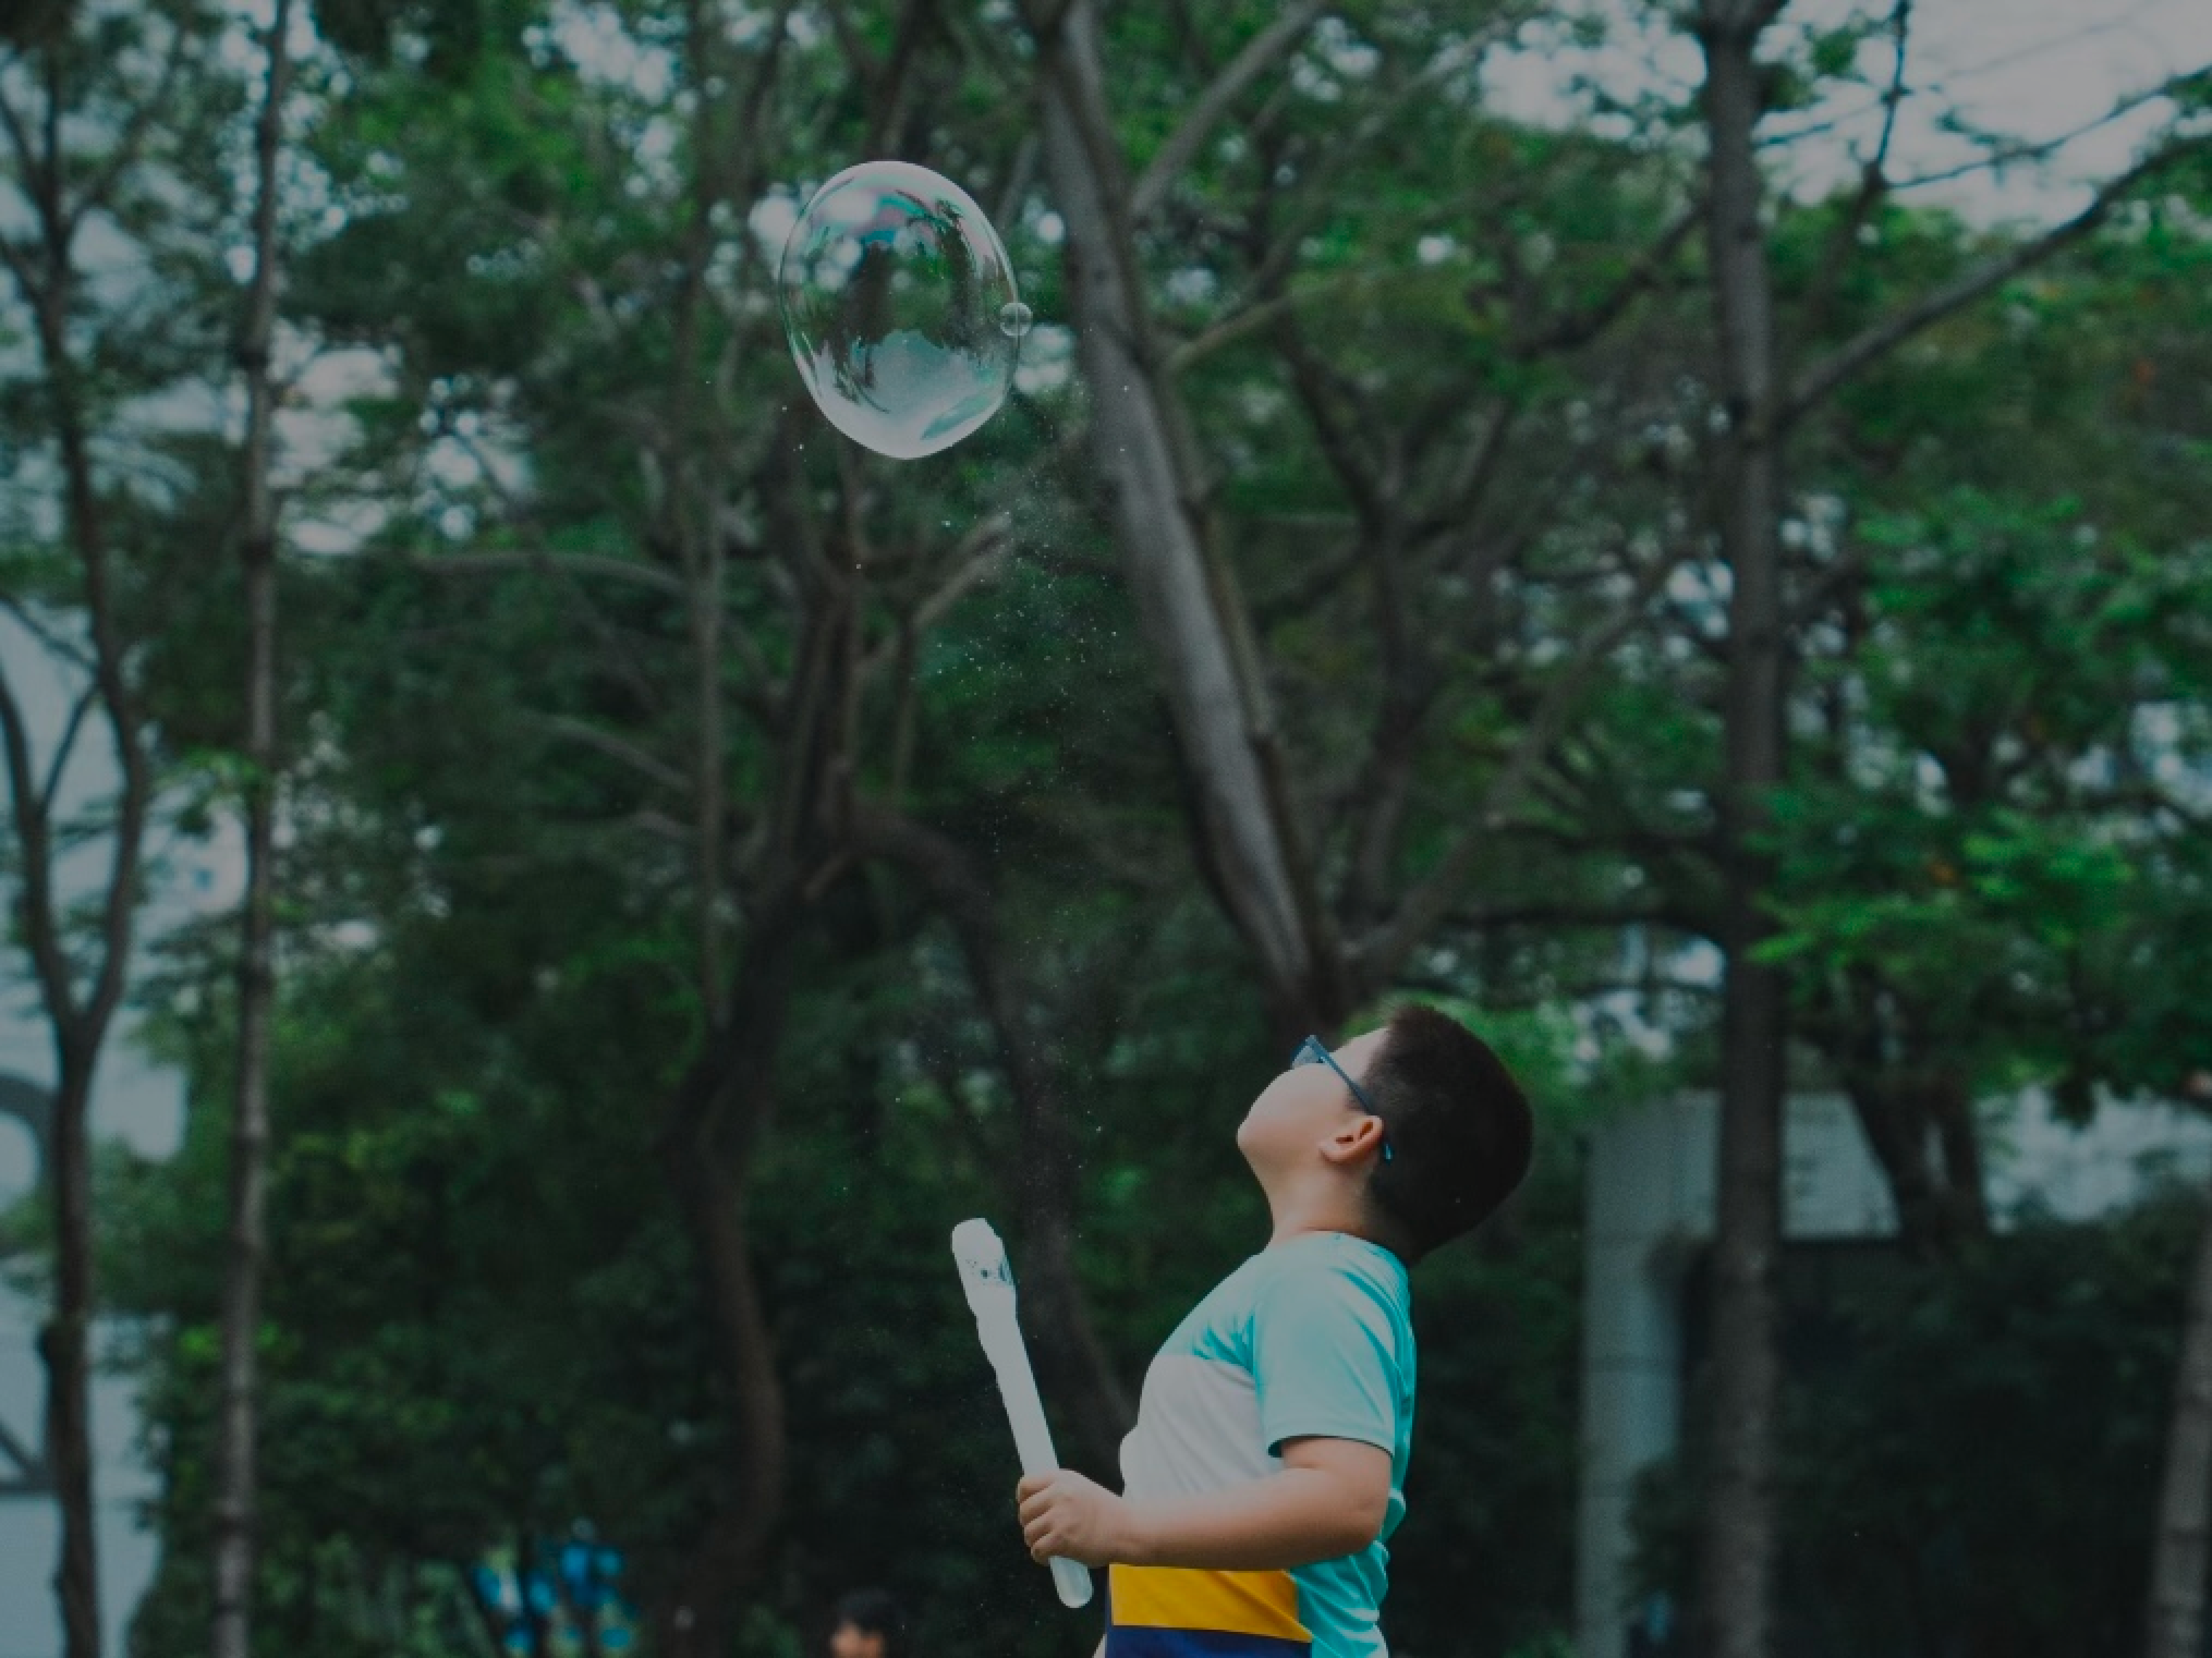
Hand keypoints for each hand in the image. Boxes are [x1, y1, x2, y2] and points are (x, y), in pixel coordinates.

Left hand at [1016, 1468, 1137, 1568]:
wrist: (1127, 1530)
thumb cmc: (1107, 1511)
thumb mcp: (1081, 1488)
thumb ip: (1059, 1490)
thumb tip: (1034, 1502)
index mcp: (1062, 1479)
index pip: (1025, 1484)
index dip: (1023, 1499)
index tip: (1030, 1510)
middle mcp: (1059, 1494)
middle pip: (1024, 1510)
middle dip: (1028, 1523)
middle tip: (1040, 1531)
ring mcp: (1059, 1517)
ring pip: (1028, 1532)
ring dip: (1034, 1541)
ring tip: (1046, 1544)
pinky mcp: (1062, 1540)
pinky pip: (1037, 1550)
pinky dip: (1040, 1557)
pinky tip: (1049, 1557)